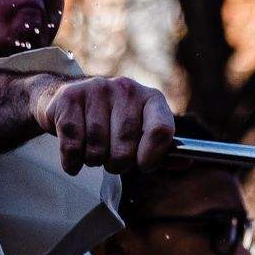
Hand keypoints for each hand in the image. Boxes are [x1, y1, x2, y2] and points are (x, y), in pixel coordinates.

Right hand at [31, 75, 174, 173]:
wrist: (68, 100)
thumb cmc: (110, 123)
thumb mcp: (139, 134)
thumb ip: (161, 151)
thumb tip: (186, 163)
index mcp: (150, 98)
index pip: (161, 130)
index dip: (153, 156)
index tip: (143, 166)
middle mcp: (126, 88)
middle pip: (125, 148)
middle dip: (117, 164)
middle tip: (111, 158)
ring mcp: (97, 89)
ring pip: (97, 149)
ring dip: (92, 161)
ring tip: (92, 151)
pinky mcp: (70, 98)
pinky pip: (72, 146)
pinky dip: (72, 161)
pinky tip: (74, 157)